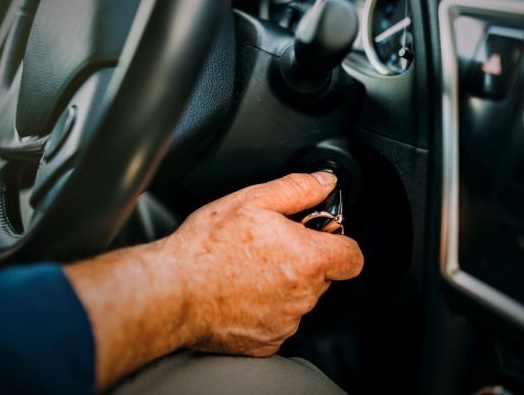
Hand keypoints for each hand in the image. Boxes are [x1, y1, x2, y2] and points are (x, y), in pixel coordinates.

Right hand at [66, 173, 363, 389]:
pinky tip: (238, 292)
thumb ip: (296, 189)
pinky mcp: (266, 342)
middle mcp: (303, 295)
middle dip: (302, 260)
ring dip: (282, 284)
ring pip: (298, 299)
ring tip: (246, 269)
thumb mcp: (252, 200)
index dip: (339, 243)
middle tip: (268, 247)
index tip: (319, 238)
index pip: (352, 257)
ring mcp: (285, 322)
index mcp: (307, 259)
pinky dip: (264, 308)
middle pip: (322, 277)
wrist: (172, 291)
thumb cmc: (207, 247)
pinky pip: (277, 322)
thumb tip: (324, 181)